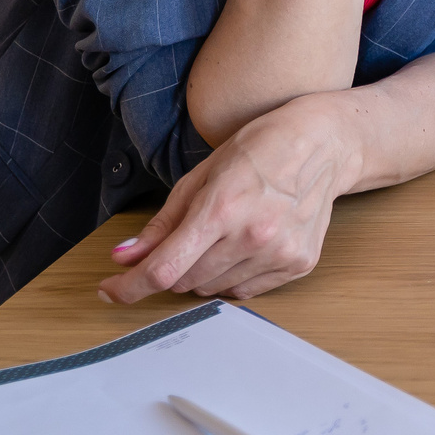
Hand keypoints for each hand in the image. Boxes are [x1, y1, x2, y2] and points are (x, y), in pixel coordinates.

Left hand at [98, 97, 357, 303]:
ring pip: (213, 289)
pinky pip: (246, 290)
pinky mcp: (298, 263)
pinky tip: (246, 245)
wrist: (324, 143)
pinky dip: (233, 276)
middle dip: (171, 268)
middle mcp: (253, 236)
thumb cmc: (260, 148)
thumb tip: (125, 258)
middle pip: (185, 282)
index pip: (163, 269)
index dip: (128, 287)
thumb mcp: (201, 176)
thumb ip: (162, 223)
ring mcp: (279, 253)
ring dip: (203, 273)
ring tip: (223, 236)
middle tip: (184, 241)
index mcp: (222, 209)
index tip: (110, 291)